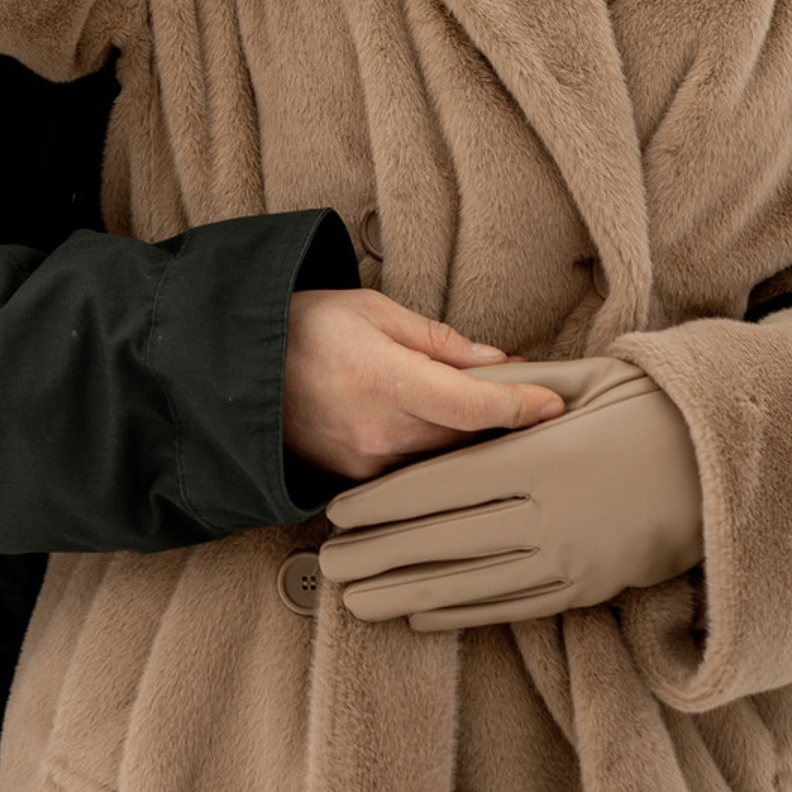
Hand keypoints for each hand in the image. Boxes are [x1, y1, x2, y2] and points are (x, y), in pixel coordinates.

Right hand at [283, 289, 567, 482]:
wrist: (235, 368)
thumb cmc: (303, 325)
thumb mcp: (372, 310)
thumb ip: (439, 341)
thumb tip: (498, 364)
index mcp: (385, 378)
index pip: (473, 407)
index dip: (521, 408)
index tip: (556, 404)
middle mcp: (379, 432)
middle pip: (468, 441)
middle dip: (503, 424)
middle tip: (531, 400)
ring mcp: (365, 464)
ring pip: (444, 464)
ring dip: (472, 444)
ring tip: (490, 418)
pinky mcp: (352, 481)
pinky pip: (412, 474)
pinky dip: (435, 457)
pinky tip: (446, 439)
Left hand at [318, 356, 702, 630]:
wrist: (729, 471)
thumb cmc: (650, 410)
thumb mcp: (584, 380)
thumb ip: (516, 385)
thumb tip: (459, 374)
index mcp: (539, 462)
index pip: (441, 488)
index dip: (385, 504)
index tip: (338, 513)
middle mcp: (549, 520)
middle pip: (444, 543)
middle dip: (379, 556)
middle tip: (326, 565)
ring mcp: (569, 564)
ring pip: (471, 587)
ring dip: (408, 596)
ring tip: (357, 603)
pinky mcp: (587, 591)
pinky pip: (512, 608)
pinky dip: (463, 613)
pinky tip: (421, 615)